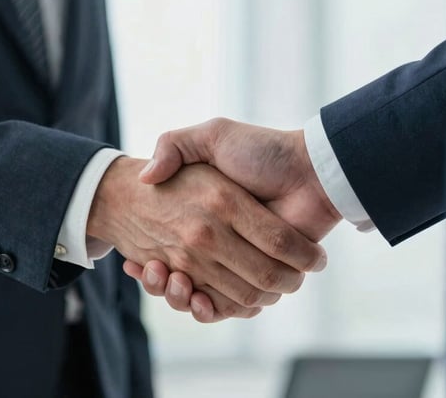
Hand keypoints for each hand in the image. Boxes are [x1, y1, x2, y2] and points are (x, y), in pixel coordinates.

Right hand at [123, 118, 341, 319]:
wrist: (311, 169)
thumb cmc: (263, 151)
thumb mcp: (213, 135)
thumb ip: (175, 144)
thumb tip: (145, 177)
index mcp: (208, 215)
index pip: (166, 246)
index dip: (150, 262)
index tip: (134, 262)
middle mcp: (219, 240)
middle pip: (180, 278)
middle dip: (163, 284)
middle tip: (153, 271)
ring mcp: (239, 259)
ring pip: (199, 295)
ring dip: (179, 297)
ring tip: (170, 279)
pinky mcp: (259, 275)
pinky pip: (229, 304)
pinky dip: (211, 310)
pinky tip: (196, 298)